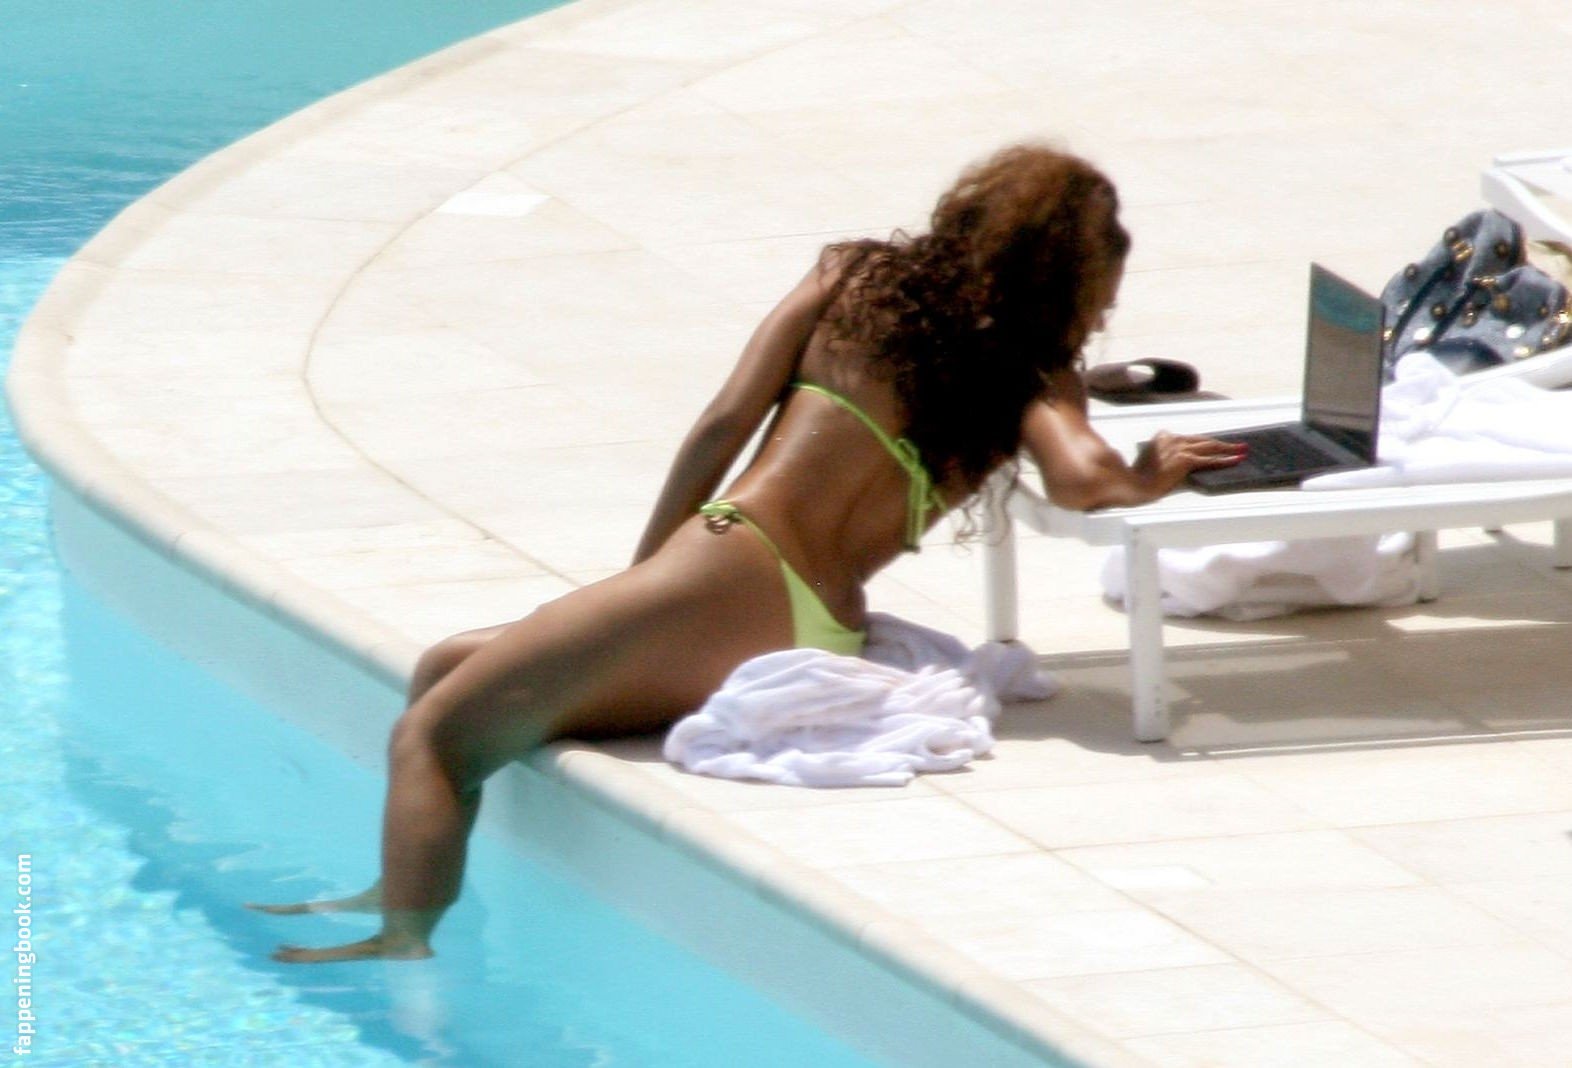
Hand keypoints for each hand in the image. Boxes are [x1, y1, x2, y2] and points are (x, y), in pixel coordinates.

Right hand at [1130, 431, 1246, 498]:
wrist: (1136, 485)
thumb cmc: (1140, 478)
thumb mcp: (1151, 461)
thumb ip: (1165, 456)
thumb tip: (1177, 463)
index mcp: (1162, 437)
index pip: (1189, 438)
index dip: (1204, 443)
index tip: (1214, 444)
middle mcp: (1172, 438)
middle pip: (1203, 440)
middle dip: (1221, 443)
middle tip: (1236, 445)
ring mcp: (1179, 448)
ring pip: (1209, 447)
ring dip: (1228, 449)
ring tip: (1241, 450)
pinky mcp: (1185, 459)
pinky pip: (1210, 459)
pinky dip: (1225, 460)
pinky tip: (1235, 460)